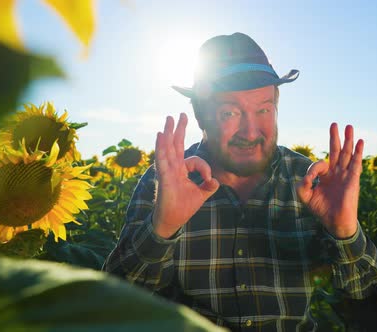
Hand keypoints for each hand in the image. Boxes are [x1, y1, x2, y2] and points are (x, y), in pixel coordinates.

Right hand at [152, 113, 219, 237]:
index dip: (204, 167)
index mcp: (181, 171)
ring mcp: (167, 171)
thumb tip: (216, 180)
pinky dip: (161, 147)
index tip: (209, 178)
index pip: (194, 159)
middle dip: (179, 129)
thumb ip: (209, 186)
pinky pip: (162, 160)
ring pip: (168, 148)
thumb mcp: (201, 195)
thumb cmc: (183, 207)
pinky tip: (161, 135)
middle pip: (176, 145)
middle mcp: (173, 168)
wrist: (173, 221)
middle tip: (179, 114)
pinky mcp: (164, 177)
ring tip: (169, 119)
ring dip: (169, 133)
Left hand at [296, 123, 363, 238]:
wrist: (335, 222)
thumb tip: (309, 175)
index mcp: (326, 176)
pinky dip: (358, 152)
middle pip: (336, 151)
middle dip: (335, 137)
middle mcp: (337, 173)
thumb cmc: (321, 210)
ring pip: (347, 154)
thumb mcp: (305, 196)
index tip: (311, 179)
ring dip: (348, 140)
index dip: (315, 168)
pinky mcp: (353, 180)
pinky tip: (360, 141)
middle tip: (334, 124)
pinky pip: (356, 163)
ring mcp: (346, 175)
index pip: (320, 163)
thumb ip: (303, 184)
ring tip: (350, 126)